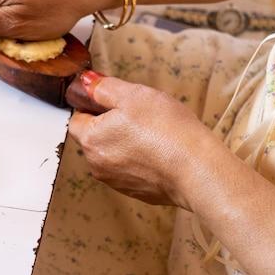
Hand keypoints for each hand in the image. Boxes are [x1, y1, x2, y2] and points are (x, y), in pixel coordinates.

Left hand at [68, 71, 221, 208]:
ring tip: (153, 133)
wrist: (198, 169)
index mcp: (90, 139)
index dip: (93, 106)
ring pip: (112, 152)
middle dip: (111, 124)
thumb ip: (103, 88)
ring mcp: (115, 181)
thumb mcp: (133, 95)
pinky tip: (159, 151)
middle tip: (139, 115)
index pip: (76, 118)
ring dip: (125, 142)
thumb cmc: (167, 130)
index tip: (114, 101)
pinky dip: (139, 159)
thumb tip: (85, 82)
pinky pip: (130, 169)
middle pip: (94, 136)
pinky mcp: (135, 191)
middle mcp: (96, 164)